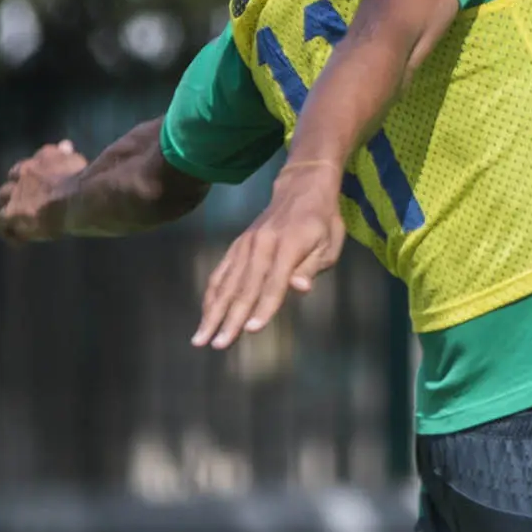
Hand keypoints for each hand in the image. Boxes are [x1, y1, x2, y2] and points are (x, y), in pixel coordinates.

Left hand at [0, 140, 85, 242]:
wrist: (78, 198)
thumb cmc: (85, 181)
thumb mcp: (76, 161)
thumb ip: (67, 154)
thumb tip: (65, 144)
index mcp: (43, 158)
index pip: (34, 161)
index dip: (34, 172)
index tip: (40, 180)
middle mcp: (25, 172)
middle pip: (13, 177)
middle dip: (18, 185)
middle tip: (27, 199)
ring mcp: (17, 193)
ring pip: (3, 196)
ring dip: (10, 205)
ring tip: (19, 218)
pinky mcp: (13, 213)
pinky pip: (2, 224)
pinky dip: (9, 232)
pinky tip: (18, 241)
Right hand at [193, 163, 345, 348]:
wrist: (301, 187)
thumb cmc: (322, 221)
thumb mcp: (330, 243)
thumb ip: (313, 266)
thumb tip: (300, 288)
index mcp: (288, 245)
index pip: (274, 283)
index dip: (263, 308)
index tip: (250, 330)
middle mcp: (261, 245)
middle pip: (244, 287)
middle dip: (230, 318)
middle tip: (217, 344)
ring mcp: (246, 245)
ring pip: (226, 282)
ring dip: (212, 311)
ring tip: (201, 337)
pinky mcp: (238, 246)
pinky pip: (220, 272)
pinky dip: (211, 295)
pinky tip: (205, 314)